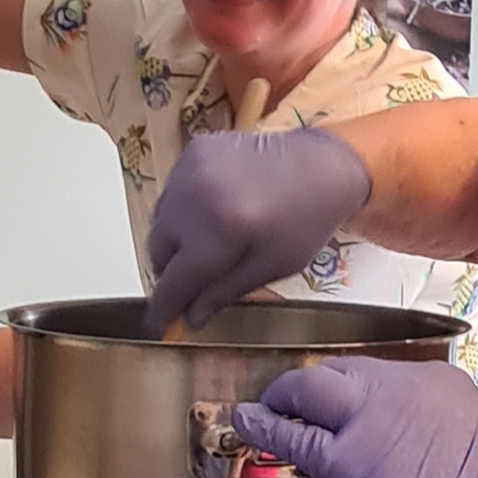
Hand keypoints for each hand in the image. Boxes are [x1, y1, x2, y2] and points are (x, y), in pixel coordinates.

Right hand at [146, 129, 370, 331]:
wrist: (321, 165)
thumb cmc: (304, 222)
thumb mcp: (273, 266)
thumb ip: (226, 291)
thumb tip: (190, 318)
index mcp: (220, 231)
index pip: (175, 280)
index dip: (163, 307)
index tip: (156, 326)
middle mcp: (196, 198)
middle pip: (158, 250)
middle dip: (172, 271)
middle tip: (195, 279)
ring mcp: (190, 169)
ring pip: (159, 221)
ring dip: (174, 239)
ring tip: (208, 242)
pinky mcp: (193, 151)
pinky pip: (171, 193)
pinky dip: (183, 209)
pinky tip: (214, 211)